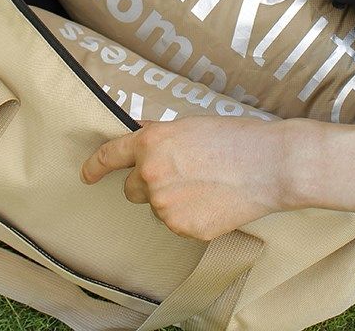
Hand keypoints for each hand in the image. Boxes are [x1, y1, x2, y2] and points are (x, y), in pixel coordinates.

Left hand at [80, 117, 290, 240]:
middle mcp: (150, 175)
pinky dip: (191, 216)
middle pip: (132, 189)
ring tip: (207, 185)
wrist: (269, 164)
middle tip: (182, 173)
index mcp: (150, 143)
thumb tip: (140, 135)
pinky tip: (214, 201)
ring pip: (157, 207)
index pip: (110, 155)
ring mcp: (166, 205)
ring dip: (172, 199)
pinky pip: (177, 224)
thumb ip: (159, 134)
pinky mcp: (184, 228)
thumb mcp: (190, 125)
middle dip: (148, 183)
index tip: (86, 175)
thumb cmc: (234, 137)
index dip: (94, 166)